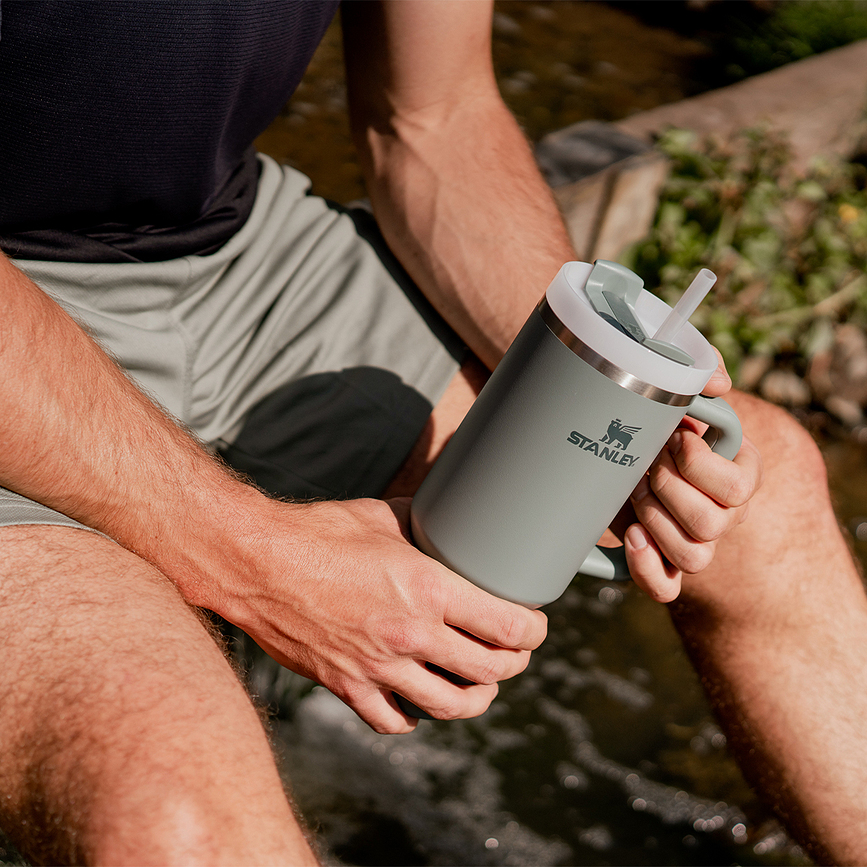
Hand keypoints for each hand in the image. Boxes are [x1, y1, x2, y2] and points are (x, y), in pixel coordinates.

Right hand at [222, 497, 547, 733]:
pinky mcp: (347, 686)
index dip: (533, 631)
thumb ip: (425, 527)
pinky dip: (416, 716)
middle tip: (513, 652)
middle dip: (513, 664)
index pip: (507, 626)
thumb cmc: (320, 532)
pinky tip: (420, 702)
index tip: (534, 626)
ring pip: (451, 705)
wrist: (257, 562)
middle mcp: (411, 634)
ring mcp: (379, 667)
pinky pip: (394, 720)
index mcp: (429, 589)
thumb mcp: (384, 516)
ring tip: (478, 685)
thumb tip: (449, 523)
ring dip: (476, 697)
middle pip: (490, 671)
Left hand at [623, 351, 763, 601]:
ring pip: (694, 556)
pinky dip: (647, 568)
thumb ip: (699, 370)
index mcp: (737, 472)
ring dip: (655, 521)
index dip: (699, 465)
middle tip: (644, 463)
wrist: (623, 450)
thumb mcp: (674, 391)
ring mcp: (695, 541)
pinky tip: (630, 536)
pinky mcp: (663, 561)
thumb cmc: (656, 423)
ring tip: (632, 492)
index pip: (738, 486)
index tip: (673, 438)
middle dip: (668, 490)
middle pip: (713, 524)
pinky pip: (667, 587)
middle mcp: (722, 512)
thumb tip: (717, 383)